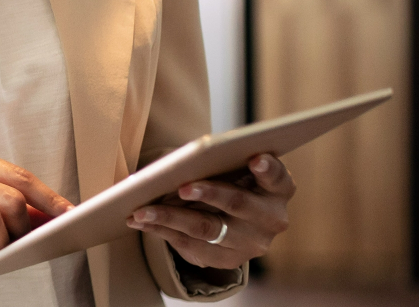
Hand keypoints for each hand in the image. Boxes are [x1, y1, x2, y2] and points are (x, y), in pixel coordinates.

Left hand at [127, 153, 294, 270]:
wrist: (229, 218)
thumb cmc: (227, 179)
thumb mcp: (229, 167)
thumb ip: (214, 161)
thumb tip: (171, 162)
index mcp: (277, 189)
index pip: (277, 177)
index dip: (267, 168)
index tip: (255, 158)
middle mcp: (271, 218)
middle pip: (239, 204)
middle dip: (208, 193)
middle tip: (182, 187)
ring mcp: (251, 243)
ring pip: (207, 228)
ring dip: (169, 217)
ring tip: (142, 210)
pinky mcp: (228, 260)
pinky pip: (191, 247)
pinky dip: (162, 231)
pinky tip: (140, 221)